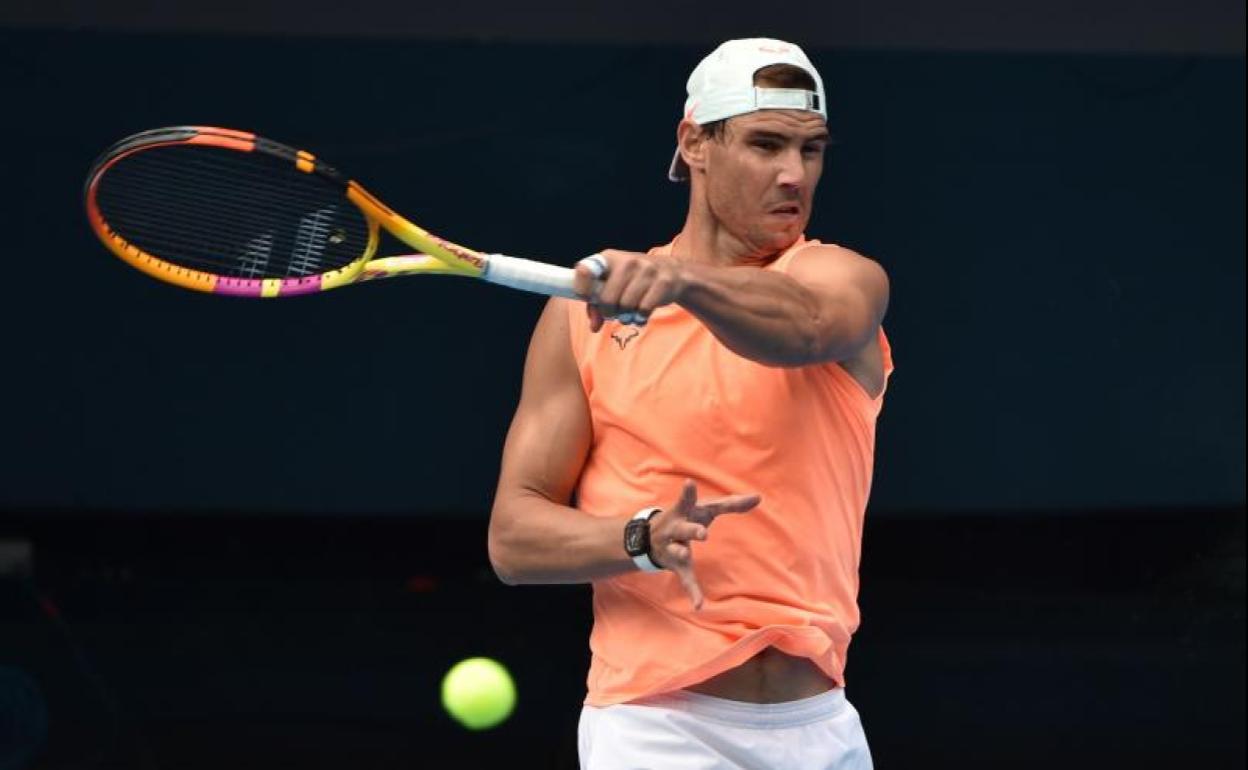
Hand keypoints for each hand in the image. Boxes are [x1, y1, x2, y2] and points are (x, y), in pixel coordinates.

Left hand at [574, 249, 687, 331]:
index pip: (584, 271)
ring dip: (626, 316)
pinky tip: (642, 314)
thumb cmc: (634, 281)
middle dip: (608, 311)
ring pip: (626, 306)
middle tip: (613, 313)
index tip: (587, 298)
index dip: (582, 289)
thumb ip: (597, 304)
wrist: (672, 272)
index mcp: (609, 258)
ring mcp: (647, 270)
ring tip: (630, 313)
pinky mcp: (663, 282)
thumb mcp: (613, 285)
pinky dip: (641, 317)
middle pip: (607, 298)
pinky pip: (644, 309)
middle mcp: (627, 261)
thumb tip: (594, 326)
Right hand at [648, 479, 760, 609]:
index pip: (689, 501)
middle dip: (692, 530)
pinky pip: (685, 579)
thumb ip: (732, 504)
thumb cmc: (686, 517)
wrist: (647, 537)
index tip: (688, 483)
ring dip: (681, 552)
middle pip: (683, 528)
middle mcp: (675, 528)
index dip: (688, 493)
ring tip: (684, 554)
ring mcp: (673, 547)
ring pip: (678, 551)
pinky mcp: (676, 565)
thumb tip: (759, 497)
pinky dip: (693, 591)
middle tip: (703, 533)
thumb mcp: (705, 508)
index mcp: (684, 511)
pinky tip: (700, 605)